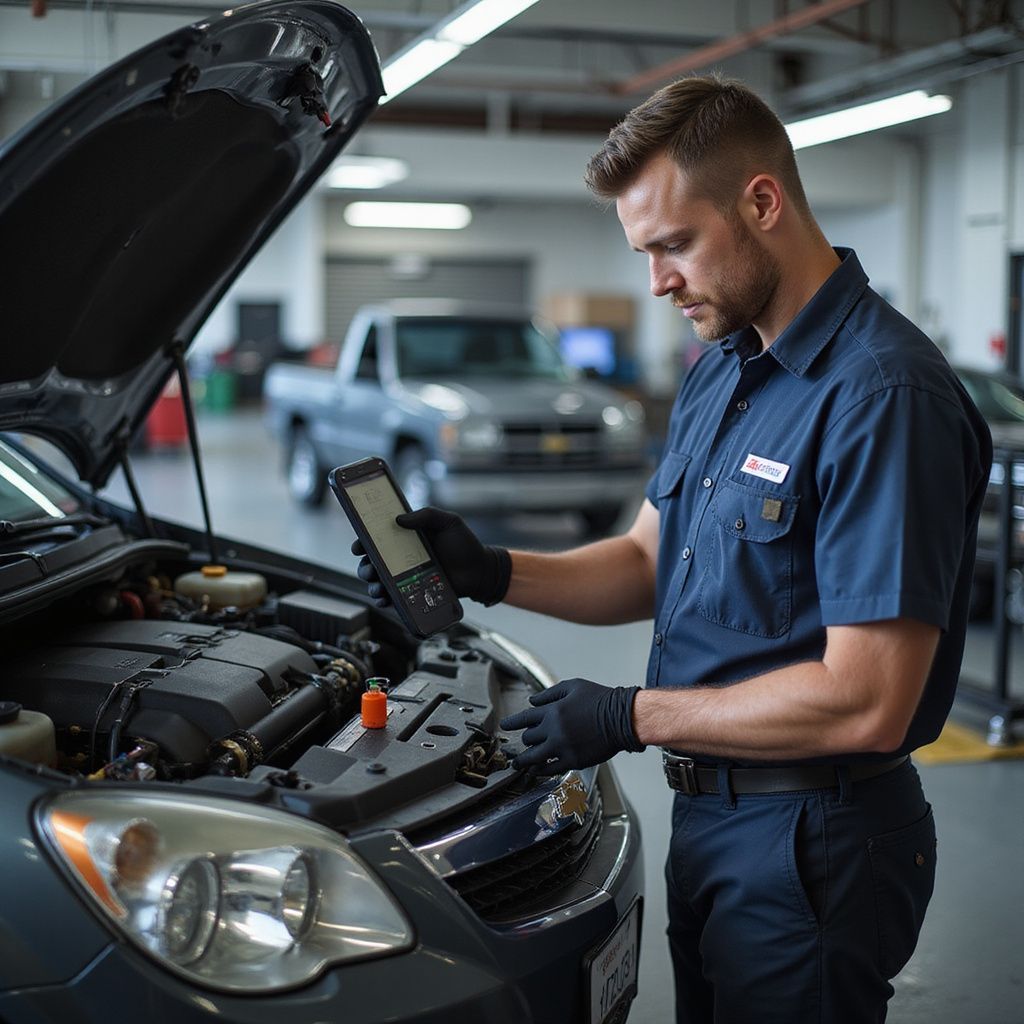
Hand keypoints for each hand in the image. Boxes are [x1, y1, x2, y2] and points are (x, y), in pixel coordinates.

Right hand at [351, 506, 510, 606]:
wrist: (480, 571)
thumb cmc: (465, 545)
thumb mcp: (448, 522)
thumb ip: (427, 515)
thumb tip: (399, 519)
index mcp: (407, 538)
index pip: (378, 538)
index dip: (364, 541)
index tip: (359, 545)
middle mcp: (402, 557)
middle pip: (373, 561)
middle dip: (365, 566)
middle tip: (370, 566)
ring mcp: (406, 576)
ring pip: (379, 581)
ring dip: (372, 584)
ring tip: (378, 584)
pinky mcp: (413, 592)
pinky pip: (393, 598)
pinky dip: (384, 599)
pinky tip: (384, 598)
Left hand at [499, 678, 644, 773]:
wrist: (622, 718)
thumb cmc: (600, 699)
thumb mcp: (573, 686)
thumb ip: (550, 693)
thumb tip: (532, 701)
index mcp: (552, 710)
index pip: (524, 718)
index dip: (512, 723)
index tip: (504, 726)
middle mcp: (553, 729)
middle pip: (528, 738)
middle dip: (525, 739)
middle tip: (524, 742)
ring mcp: (562, 747)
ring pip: (533, 757)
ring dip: (523, 761)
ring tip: (517, 764)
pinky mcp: (573, 761)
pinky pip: (550, 769)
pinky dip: (541, 770)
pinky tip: (537, 771)